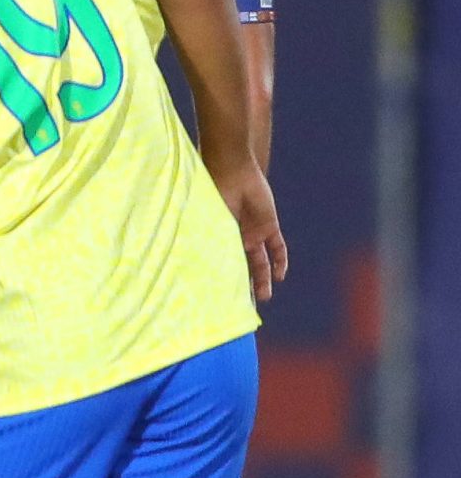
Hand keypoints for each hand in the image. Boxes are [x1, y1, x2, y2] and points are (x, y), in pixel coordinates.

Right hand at [210, 158, 289, 302]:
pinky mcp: (269, 225)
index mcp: (217, 238)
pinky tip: (280, 276)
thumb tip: (197, 266)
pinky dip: (280, 260)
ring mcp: (253, 233)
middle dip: (242, 287)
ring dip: (262, 280)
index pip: (221, 264)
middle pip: (241, 268)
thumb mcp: (208, 219)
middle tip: (243, 308)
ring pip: (260, 262)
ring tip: (264, 298)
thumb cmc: (212, 189)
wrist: (232, 169)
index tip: (219, 300)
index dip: (221, 281)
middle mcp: (235, 238)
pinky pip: (277, 247)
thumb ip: (208, 240)